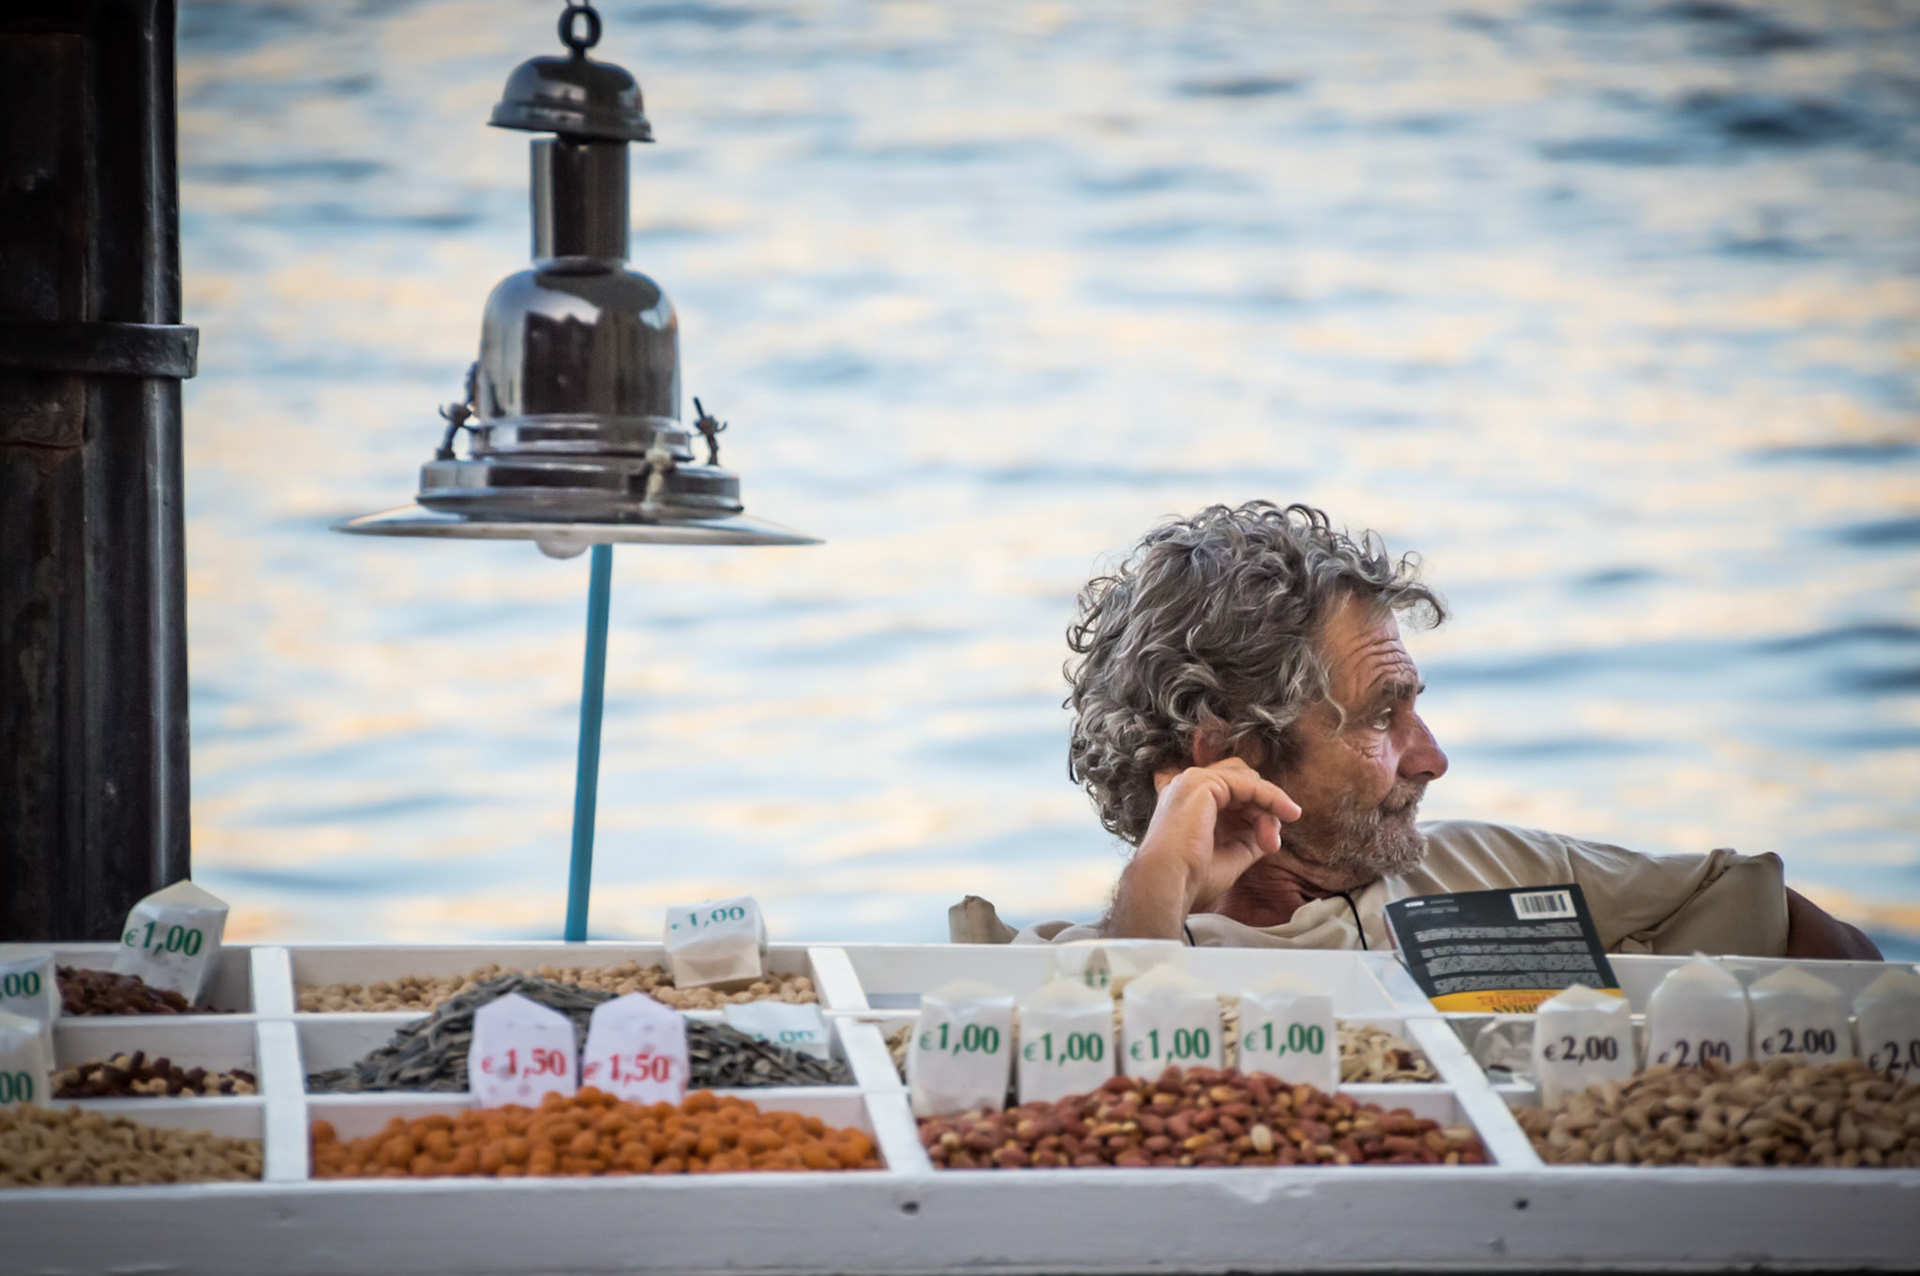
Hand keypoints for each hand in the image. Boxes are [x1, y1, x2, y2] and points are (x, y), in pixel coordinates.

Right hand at [1103, 759, 1301, 938]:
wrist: (1168, 883)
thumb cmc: (1190, 877)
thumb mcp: (1230, 854)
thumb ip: (1248, 838)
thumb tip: (1270, 831)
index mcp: (1189, 802)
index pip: (1233, 792)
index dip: (1256, 813)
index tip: (1269, 845)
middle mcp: (1188, 786)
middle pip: (1243, 782)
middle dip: (1263, 810)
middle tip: (1271, 845)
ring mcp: (1193, 781)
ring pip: (1248, 781)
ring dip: (1268, 808)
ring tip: (1271, 842)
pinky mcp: (1203, 783)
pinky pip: (1250, 784)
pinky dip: (1272, 797)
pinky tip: (1288, 813)